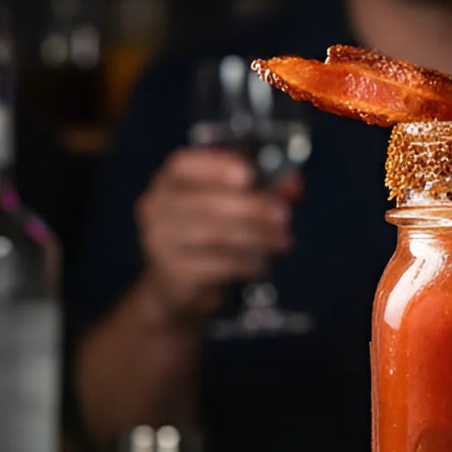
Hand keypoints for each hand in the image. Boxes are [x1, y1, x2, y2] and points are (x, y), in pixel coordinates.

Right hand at [134, 148, 294, 323]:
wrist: (176, 286)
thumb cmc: (210, 232)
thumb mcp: (233, 203)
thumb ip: (264, 188)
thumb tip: (293, 185)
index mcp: (171, 181)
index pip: (184, 165)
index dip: (216, 166)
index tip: (248, 174)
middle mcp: (158, 207)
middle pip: (206, 202)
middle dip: (252, 207)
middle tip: (284, 214)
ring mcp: (161, 241)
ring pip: (214, 234)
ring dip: (257, 236)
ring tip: (283, 240)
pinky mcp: (174, 272)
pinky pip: (216, 265)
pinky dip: (245, 263)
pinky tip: (261, 263)